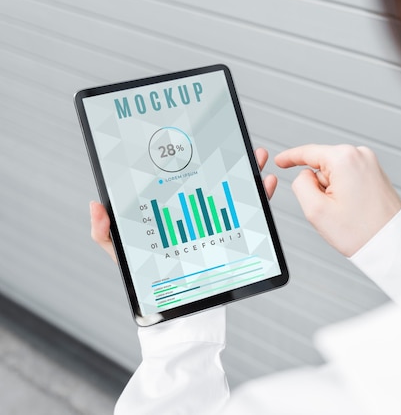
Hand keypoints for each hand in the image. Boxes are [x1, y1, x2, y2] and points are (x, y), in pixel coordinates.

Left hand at [90, 147, 277, 263]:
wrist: (175, 304)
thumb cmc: (147, 275)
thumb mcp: (122, 251)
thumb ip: (104, 232)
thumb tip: (96, 205)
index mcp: (168, 204)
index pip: (179, 172)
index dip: (186, 151)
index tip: (195, 135)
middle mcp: (194, 206)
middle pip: (211, 174)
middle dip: (226, 155)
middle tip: (232, 138)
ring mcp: (214, 219)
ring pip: (234, 188)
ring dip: (248, 170)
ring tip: (256, 155)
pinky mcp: (232, 234)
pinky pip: (251, 213)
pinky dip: (261, 197)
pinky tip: (265, 183)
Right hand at [275, 144, 400, 256]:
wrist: (392, 242)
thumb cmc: (361, 231)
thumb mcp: (316, 210)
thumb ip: (300, 185)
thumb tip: (304, 175)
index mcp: (345, 158)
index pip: (308, 152)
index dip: (290, 157)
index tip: (280, 161)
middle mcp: (360, 155)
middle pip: (322, 166)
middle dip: (319, 187)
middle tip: (332, 211)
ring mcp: (370, 163)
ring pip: (335, 174)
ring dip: (332, 192)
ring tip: (346, 212)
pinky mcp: (375, 174)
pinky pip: (348, 179)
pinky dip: (344, 193)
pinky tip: (353, 209)